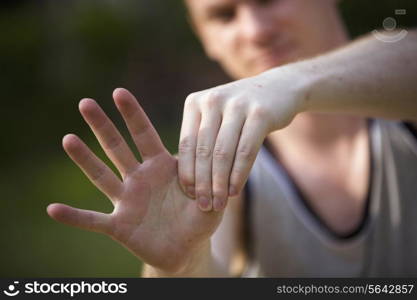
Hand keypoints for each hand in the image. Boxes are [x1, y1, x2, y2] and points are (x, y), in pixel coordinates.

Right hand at [47, 88, 222, 273]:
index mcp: (162, 166)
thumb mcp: (212, 200)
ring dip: (84, 160)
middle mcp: (140, 178)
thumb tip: (223, 164)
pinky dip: (74, 216)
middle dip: (103, 126)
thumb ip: (214, 183)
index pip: (145, 135)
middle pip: (118, 148)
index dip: (133, 115)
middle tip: (86, 103)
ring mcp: (127, 200)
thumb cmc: (200, 218)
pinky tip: (53, 209)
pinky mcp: (119, 225)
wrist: (186, 248)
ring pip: (102, 177)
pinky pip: (93, 220)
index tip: (119, 92)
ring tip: (68, 139)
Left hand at [178, 67, 305, 211]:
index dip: (187, 172)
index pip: (186, 144)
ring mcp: (237, 105)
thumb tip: (188, 180)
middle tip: (203, 205)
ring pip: (223, 153)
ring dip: (220, 183)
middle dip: (202, 182)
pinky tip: (235, 191)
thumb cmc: (240, 111)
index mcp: (195, 102)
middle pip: (203, 151)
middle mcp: (213, 100)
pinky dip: (239, 175)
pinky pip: (246, 151)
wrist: (278, 89)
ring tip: (219, 203)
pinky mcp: (260, 114)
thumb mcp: (215, 117)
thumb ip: (201, 139)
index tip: (188, 194)